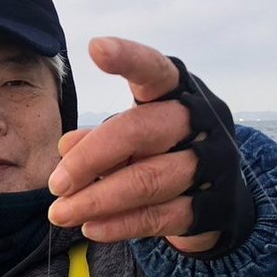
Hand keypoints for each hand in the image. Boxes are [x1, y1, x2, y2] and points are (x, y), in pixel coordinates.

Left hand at [47, 37, 220, 253]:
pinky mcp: (214, 208)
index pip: (155, 70)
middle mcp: (204, 122)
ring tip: (60, 213)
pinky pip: (160, 217)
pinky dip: (120, 224)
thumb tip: (65, 148)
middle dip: (90, 159)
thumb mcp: (134, 138)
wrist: (221, 197)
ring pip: (149, 181)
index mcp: (181, 93)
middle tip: (55, 184)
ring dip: (97, 200)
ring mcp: (214, 165)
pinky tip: (90, 228)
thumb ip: (101, 138)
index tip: (95, 48)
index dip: (128, 58)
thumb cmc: (164, 153)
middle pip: (142, 131)